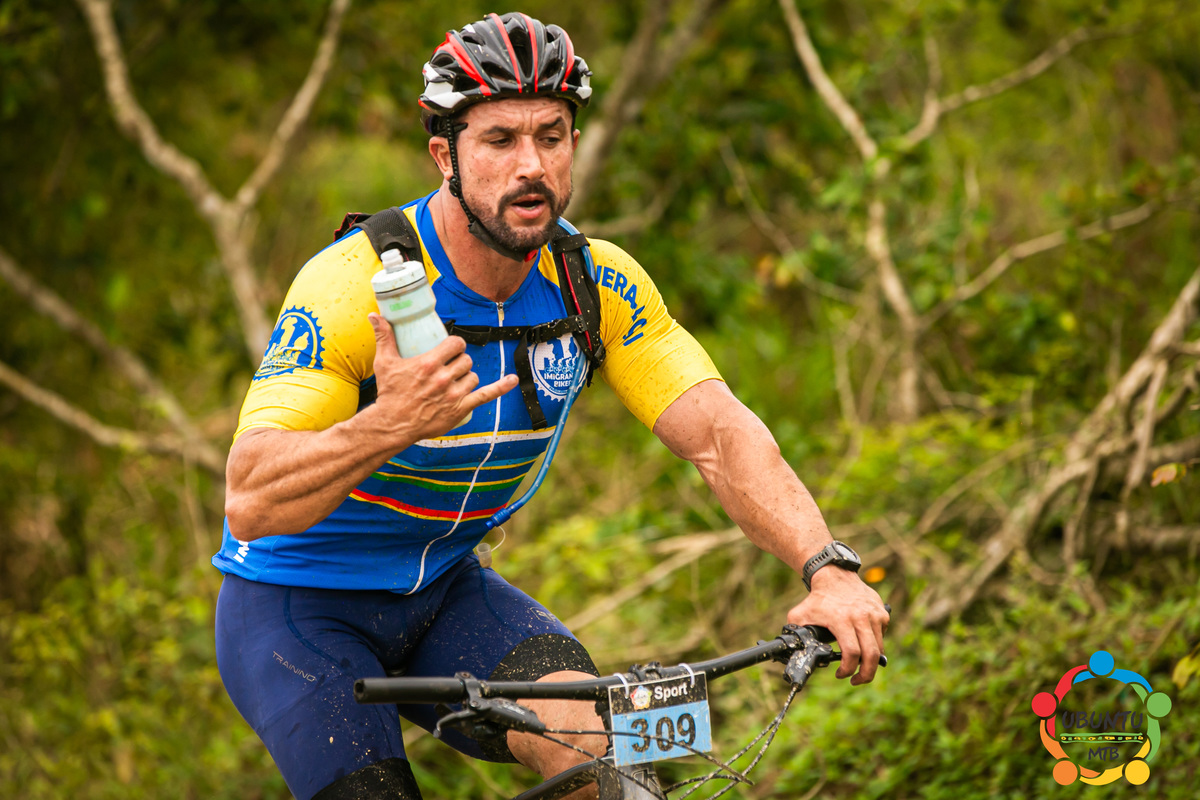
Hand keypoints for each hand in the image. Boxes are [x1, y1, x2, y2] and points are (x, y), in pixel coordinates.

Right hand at [367, 313, 517, 442]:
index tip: (451, 348)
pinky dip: (501, 387)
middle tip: (449, 368)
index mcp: (429, 364)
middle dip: (459, 361)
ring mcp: (454, 394)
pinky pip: (486, 395)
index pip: (456, 344)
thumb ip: (384, 337)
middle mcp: (444, 378)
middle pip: (465, 360)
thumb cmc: (389, 393)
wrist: (392, 424)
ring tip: (454, 381)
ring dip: (467, 376)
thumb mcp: (384, 362)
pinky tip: (513, 380)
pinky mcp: (460, 409)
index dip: (456, 345)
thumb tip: (375, 315)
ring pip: (473, 376)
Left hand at [786, 568, 888, 684]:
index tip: (840, 674)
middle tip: (857, 680)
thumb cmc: (817, 598)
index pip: (851, 653)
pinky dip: (874, 643)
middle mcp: (861, 617)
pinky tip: (862, 641)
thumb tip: (792, 652)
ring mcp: (874, 614)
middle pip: (872, 655)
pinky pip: (882, 635)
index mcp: (841, 619)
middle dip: (866, 675)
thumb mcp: (799, 615)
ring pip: (879, 648)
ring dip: (870, 661)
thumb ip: (796, 634)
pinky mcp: (882, 613)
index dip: (847, 669)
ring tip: (859, 664)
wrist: (835, 575)